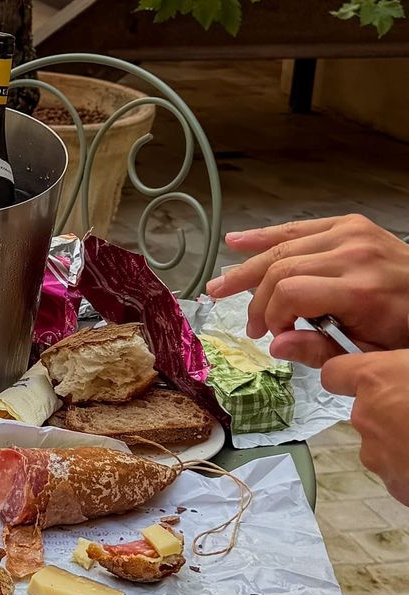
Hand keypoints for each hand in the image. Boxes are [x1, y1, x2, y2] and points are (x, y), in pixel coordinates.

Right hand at [205, 215, 408, 366]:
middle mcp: (354, 255)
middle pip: (280, 268)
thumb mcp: (370, 353)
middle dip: (257, 300)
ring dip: (247, 268)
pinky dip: (265, 236)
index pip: (290, 294)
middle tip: (247, 324)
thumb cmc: (405, 328)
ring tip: (220, 286)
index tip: (274, 336)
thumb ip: (321, 351)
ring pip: (282, 248)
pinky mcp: (350, 225)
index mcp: (361, 290)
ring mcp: (352, 234)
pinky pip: (298, 228)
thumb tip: (276, 346)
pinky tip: (237, 241)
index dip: (272, 316)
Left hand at [321, 346, 408, 504]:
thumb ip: (406, 367)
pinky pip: (400, 472)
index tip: (369, 379)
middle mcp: (367, 416)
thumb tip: (405, 373)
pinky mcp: (395, 484)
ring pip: (384, 444)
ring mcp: (377, 454)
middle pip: (367, 412)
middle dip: (393, 412)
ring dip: (405, 442)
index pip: (336, 373)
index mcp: (376, 379)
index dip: (350, 376)